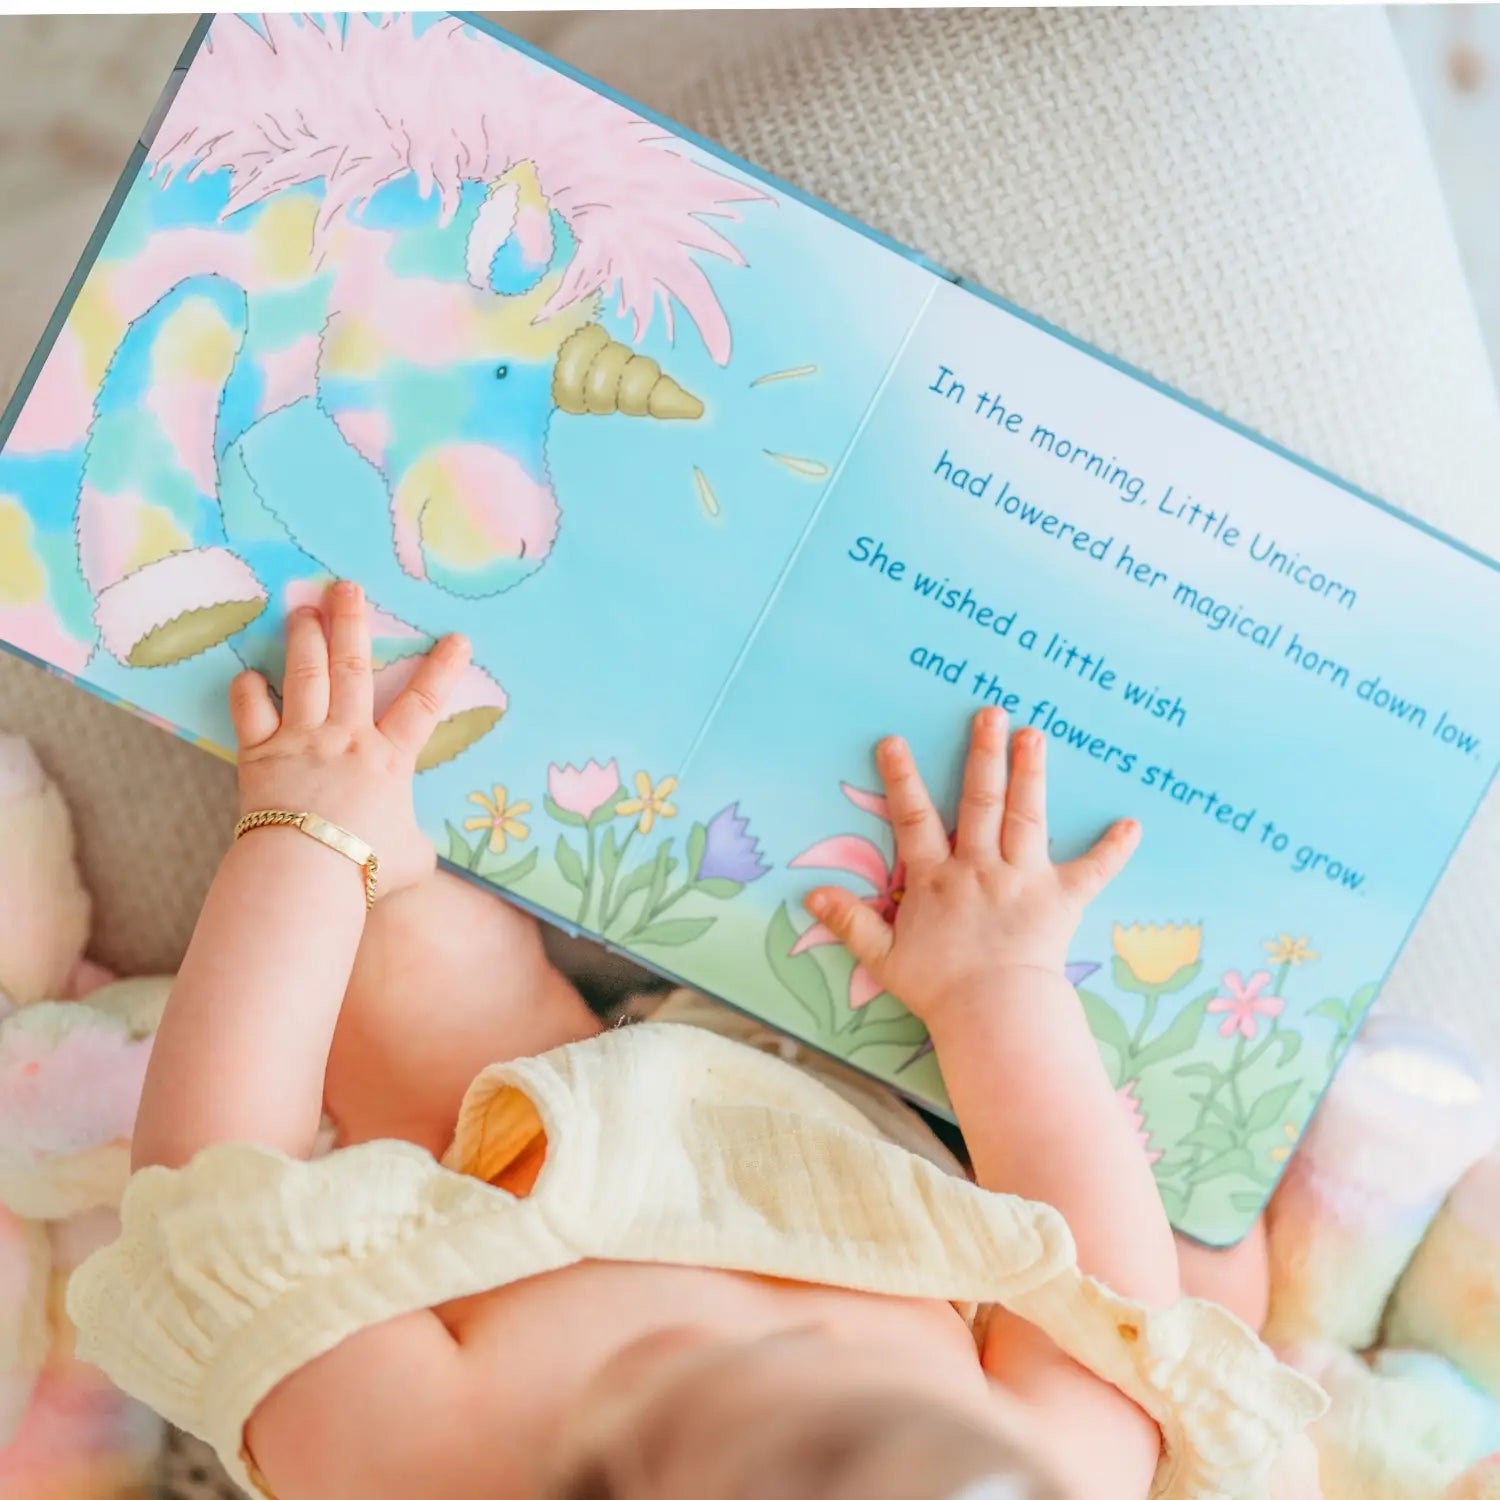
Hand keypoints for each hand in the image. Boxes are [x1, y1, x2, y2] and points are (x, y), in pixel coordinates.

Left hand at [229, 580, 470, 897]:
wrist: (306, 873)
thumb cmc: (366, 869)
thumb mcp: (412, 858)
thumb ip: (415, 840)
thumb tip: (415, 850)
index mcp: (389, 760)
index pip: (424, 705)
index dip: (443, 670)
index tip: (457, 638)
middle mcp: (346, 738)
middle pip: (351, 667)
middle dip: (351, 622)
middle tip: (347, 587)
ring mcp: (300, 740)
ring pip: (304, 674)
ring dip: (303, 637)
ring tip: (302, 608)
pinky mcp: (259, 755)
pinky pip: (250, 711)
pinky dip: (248, 690)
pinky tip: (249, 675)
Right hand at [803, 707, 1138, 1025]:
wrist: (993, 1014)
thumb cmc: (939, 989)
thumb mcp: (883, 957)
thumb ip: (850, 921)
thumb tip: (811, 893)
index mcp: (936, 879)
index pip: (915, 819)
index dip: (902, 779)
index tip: (895, 741)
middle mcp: (980, 867)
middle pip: (980, 802)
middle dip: (983, 755)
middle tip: (991, 714)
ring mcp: (1022, 879)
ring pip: (1027, 816)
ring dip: (1031, 774)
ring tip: (1035, 734)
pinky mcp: (1061, 899)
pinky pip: (1093, 872)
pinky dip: (1114, 850)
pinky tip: (1133, 825)